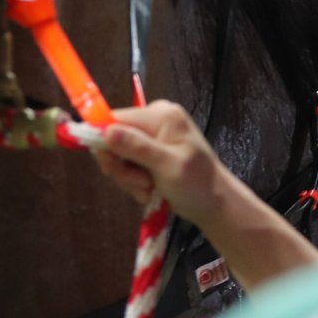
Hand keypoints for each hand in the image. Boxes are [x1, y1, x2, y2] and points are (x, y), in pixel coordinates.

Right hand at [88, 101, 226, 227]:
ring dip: (129, 178)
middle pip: (113, 139)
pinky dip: (134, 181)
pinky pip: (127, 165)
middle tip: (140, 183)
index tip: (110, 167)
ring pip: (118, 156)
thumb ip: (138, 148)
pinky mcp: (149, 152)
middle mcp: (153, 119)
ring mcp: (151, 136)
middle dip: (122, 167)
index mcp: (160, 114)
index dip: (103, 142)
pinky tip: (150, 190)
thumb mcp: (167, 166)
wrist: (213, 203)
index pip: (115, 119)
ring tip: (149, 188)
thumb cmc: (196, 183)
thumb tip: (106, 131)